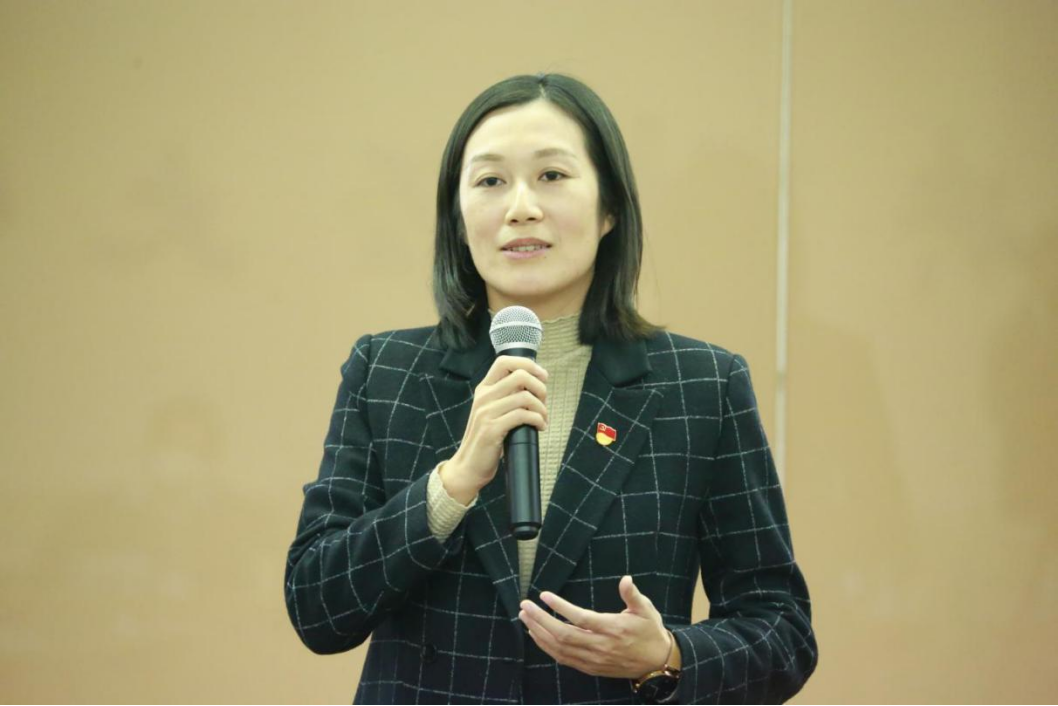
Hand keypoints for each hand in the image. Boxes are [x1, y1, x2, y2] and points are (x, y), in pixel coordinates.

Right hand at [447, 355, 548, 491]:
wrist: (468, 466)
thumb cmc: (486, 440)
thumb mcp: (493, 412)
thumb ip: (507, 397)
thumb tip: (535, 386)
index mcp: (484, 389)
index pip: (505, 361)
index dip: (528, 364)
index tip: (542, 376)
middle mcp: (484, 397)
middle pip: (520, 376)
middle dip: (540, 388)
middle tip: (543, 403)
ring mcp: (486, 413)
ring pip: (525, 397)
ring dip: (541, 408)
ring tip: (543, 419)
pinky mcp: (492, 429)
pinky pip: (523, 416)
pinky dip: (538, 421)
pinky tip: (539, 427)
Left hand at [518, 575, 673, 678]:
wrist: (657, 662)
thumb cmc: (650, 632)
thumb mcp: (646, 610)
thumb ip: (633, 595)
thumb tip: (626, 579)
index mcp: (613, 629)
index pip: (580, 618)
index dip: (560, 607)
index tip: (544, 596)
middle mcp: (601, 646)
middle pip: (563, 635)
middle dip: (540, 620)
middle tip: (525, 606)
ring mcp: (594, 659)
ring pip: (560, 649)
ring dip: (539, 633)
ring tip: (525, 618)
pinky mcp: (590, 668)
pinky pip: (563, 659)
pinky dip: (547, 648)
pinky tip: (536, 636)